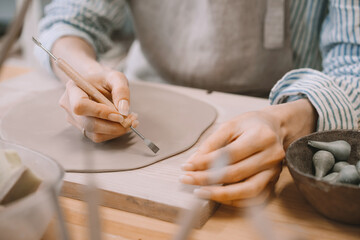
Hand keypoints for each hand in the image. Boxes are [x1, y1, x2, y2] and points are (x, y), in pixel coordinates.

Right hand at [59, 68, 138, 142]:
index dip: (100, 113)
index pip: (80, 106)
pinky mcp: (83, 129)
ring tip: (131, 120)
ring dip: (117, 130)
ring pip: (95, 133)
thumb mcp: (117, 78)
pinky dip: (114, 133)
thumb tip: (123, 111)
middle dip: (113, 125)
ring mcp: (75, 120)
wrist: (101, 86)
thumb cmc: (107, 80)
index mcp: (73, 88)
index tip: (120, 114)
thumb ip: (121, 91)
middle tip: (131, 120)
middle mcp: (69, 106)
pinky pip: (99, 136)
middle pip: (88, 124)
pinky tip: (123, 124)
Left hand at [180, 99, 316, 206]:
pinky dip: (235, 200)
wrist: (275, 128)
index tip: (187, 166)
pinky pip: (255, 198)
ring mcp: (274, 171)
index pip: (229, 154)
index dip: (206, 163)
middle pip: (236, 173)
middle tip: (187, 179)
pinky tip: (217, 195)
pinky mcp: (273, 182)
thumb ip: (211, 143)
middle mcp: (271, 155)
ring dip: (221, 194)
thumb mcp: (230, 125)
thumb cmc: (251, 125)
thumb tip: (193, 162)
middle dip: (207, 179)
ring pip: (248, 190)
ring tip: (200, 192)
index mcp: (261, 136)